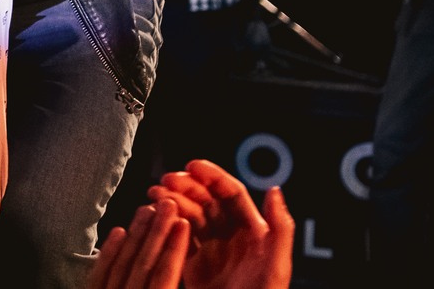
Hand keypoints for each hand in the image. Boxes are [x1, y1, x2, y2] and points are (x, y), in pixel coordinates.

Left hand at [87, 201, 190, 288]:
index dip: (174, 249)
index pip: (164, 275)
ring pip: (122, 263)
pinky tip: (118, 231)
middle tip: (168, 205)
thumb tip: (177, 259)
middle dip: (157, 232)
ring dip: (136, 235)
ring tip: (147, 209)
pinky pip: (98, 274)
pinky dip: (108, 252)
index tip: (183, 223)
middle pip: (143, 264)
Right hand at [146, 159, 293, 288]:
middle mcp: (232, 238)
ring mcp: (211, 252)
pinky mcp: (194, 268)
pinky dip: (166, 225)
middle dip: (185, 186)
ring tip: (154, 196)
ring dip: (173, 202)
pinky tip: (154, 218)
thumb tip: (274, 190)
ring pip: (190, 217)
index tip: (191, 166)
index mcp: (253, 233)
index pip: (231, 195)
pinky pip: (178, 239)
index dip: (212, 177)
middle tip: (164, 182)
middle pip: (207, 201)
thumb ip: (279, 229)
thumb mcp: (276, 268)